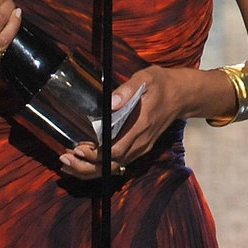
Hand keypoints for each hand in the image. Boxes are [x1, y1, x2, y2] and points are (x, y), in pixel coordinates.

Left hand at [57, 64, 198, 179]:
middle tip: (64, 158)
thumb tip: (111, 102)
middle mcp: (142, 141)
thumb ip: (129, 89)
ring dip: (90, 169)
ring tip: (68, 162)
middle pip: (112, 165)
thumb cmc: (162, 84)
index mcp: (142, 124)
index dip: (96, 154)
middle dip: (86, 166)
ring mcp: (142, 147)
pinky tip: (84, 161)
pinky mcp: (140, 148)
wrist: (183, 95)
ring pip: (114, 168)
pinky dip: (99, 166)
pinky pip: (118, 164)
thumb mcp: (147, 78)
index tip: (78, 148)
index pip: (117, 149)